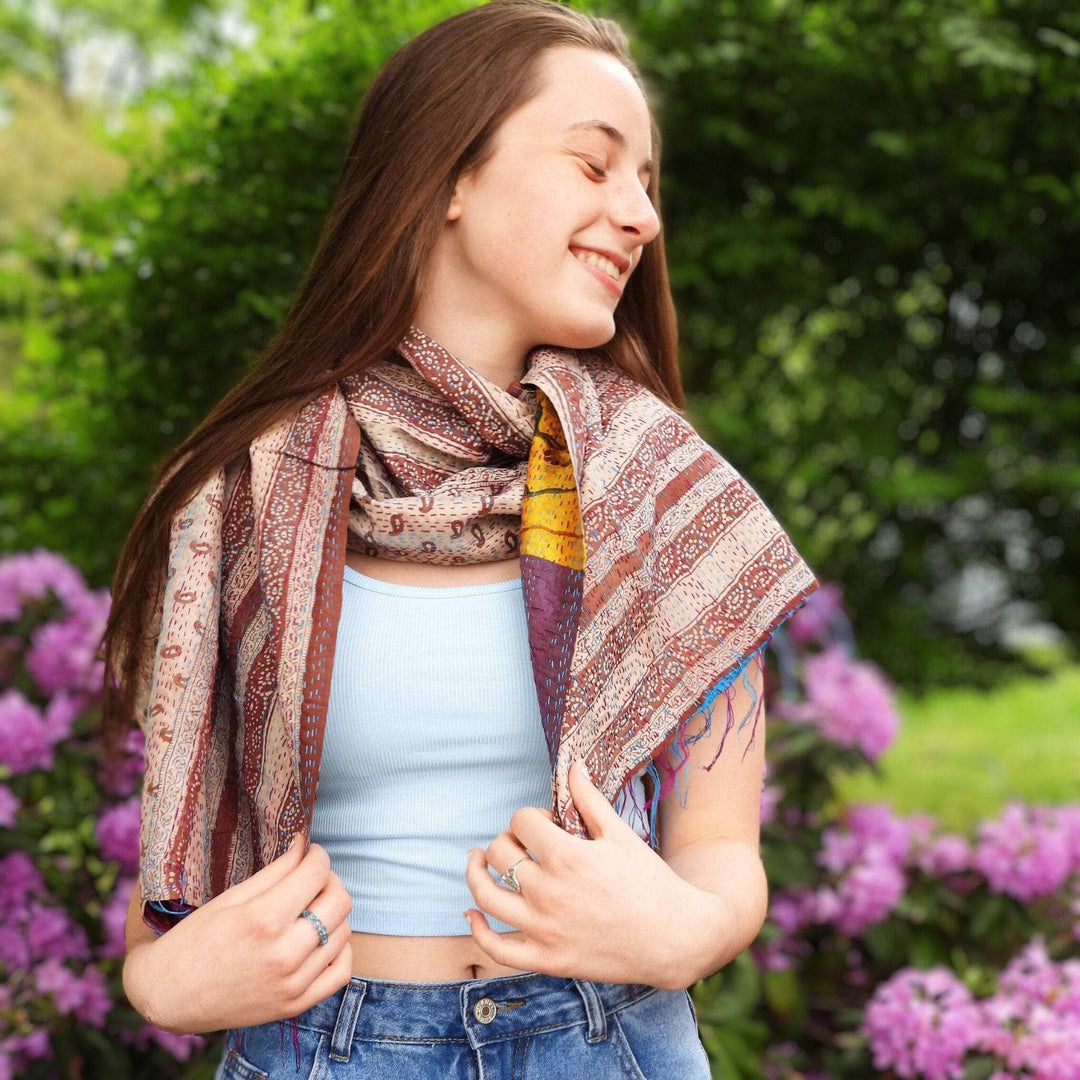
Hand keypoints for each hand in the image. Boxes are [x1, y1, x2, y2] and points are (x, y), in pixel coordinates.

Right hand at [132, 834, 353, 1034]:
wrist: (168, 996)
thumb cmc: (193, 940)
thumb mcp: (230, 898)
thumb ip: (275, 872)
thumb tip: (304, 844)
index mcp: (262, 920)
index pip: (316, 874)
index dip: (318, 856)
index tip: (311, 852)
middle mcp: (282, 954)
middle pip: (339, 901)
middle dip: (330, 880)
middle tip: (312, 877)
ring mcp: (291, 983)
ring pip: (343, 932)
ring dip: (334, 913)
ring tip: (312, 907)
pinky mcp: (295, 1005)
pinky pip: (341, 972)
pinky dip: (340, 951)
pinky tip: (322, 940)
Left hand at [463, 758, 705, 988]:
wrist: (675, 938)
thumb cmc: (651, 881)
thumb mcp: (621, 833)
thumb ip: (589, 798)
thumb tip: (572, 763)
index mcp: (566, 856)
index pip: (521, 821)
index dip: (531, 816)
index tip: (548, 824)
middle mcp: (548, 892)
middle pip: (499, 852)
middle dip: (508, 838)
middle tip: (526, 844)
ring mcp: (544, 928)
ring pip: (486, 894)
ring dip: (475, 872)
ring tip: (476, 860)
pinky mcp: (546, 959)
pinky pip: (496, 948)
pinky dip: (477, 929)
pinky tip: (472, 912)